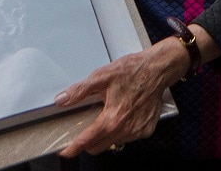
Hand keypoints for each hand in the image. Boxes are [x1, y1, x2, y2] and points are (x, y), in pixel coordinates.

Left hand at [54, 37, 190, 156]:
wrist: (158, 69)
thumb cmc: (133, 70)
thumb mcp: (102, 76)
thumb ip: (80, 90)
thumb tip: (62, 99)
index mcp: (112, 118)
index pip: (87, 140)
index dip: (73, 148)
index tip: (66, 152)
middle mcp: (125, 129)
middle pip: (98, 147)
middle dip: (89, 142)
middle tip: (86, 130)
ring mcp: (137, 131)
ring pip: (114, 143)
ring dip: (106, 136)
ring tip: (108, 117)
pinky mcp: (147, 130)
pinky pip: (129, 138)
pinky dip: (122, 131)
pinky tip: (124, 116)